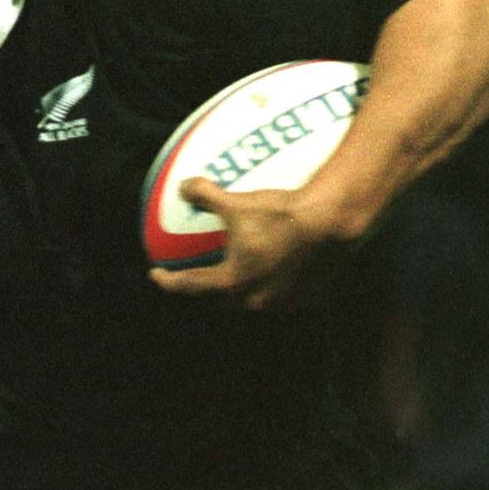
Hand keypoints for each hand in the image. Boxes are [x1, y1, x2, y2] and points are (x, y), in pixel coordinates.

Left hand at [148, 177, 352, 309]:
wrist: (332, 223)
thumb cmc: (280, 215)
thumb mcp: (236, 203)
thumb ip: (205, 195)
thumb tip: (183, 187)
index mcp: (234, 282)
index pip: (191, 286)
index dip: (169, 281)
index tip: (156, 276)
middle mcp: (257, 300)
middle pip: (222, 299)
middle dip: (207, 290)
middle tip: (197, 275)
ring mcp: (284, 302)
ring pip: (253, 299)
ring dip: (240, 289)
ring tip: (236, 272)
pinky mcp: (307, 296)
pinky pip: (281, 293)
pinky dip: (271, 282)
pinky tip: (274, 265)